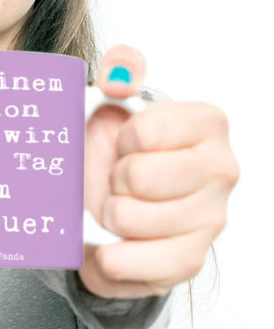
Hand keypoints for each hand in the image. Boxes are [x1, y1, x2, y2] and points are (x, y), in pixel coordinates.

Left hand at [79, 44, 238, 297]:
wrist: (107, 207)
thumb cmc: (115, 153)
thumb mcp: (111, 104)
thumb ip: (120, 73)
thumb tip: (123, 66)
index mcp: (207, 124)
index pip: (145, 131)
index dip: (121, 140)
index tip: (126, 144)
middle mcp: (221, 170)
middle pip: (138, 177)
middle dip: (113, 180)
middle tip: (120, 181)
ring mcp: (211, 219)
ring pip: (129, 218)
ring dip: (108, 215)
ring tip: (117, 208)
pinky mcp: (190, 261)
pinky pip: (138, 263)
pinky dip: (111, 257)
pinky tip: (113, 244)